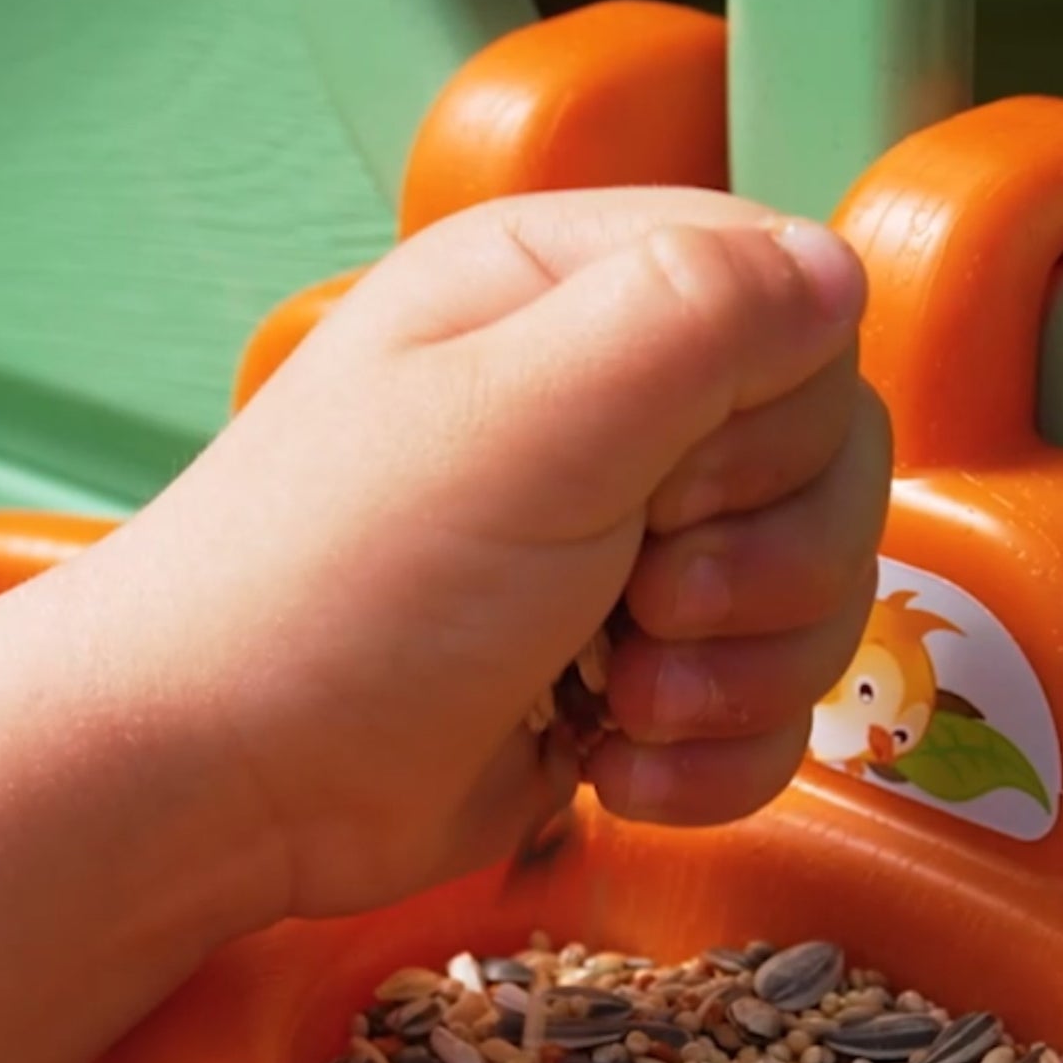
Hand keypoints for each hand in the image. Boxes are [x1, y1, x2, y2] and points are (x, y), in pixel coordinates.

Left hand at [108, 185, 889, 917]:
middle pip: (829, 473)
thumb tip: (837, 276)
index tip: (673, 494)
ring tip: (615, 702)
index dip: (781, 425)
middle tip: (644, 608)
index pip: (801, 317)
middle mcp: (612, 420)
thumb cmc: (338, 590)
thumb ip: (701, 316)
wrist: (225, 785)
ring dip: (738, 682)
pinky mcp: (625, 689)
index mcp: (576, 302)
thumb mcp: (524, 418)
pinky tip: (615, 770)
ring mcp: (623, 563)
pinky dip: (711, 763)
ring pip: (809, 607)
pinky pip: (757, 720)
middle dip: (766, 573)